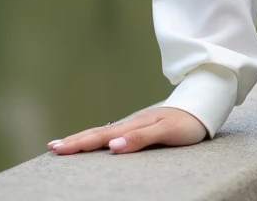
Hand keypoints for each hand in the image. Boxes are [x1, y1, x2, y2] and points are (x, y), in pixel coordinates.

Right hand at [47, 106, 207, 155]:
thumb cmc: (188, 123)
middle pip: (98, 133)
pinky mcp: (141, 126)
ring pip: (104, 131)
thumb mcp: (167, 132)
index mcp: (134, 125)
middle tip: (52, 147)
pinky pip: (114, 132)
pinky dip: (99, 137)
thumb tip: (113, 147)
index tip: (58, 148)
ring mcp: (135, 124)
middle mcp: (132, 123)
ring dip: (83, 138)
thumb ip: (141, 139)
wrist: (204, 107)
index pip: (102, 136)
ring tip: (65, 144)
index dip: (80, 143)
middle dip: (75, 140)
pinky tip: (95, 141)